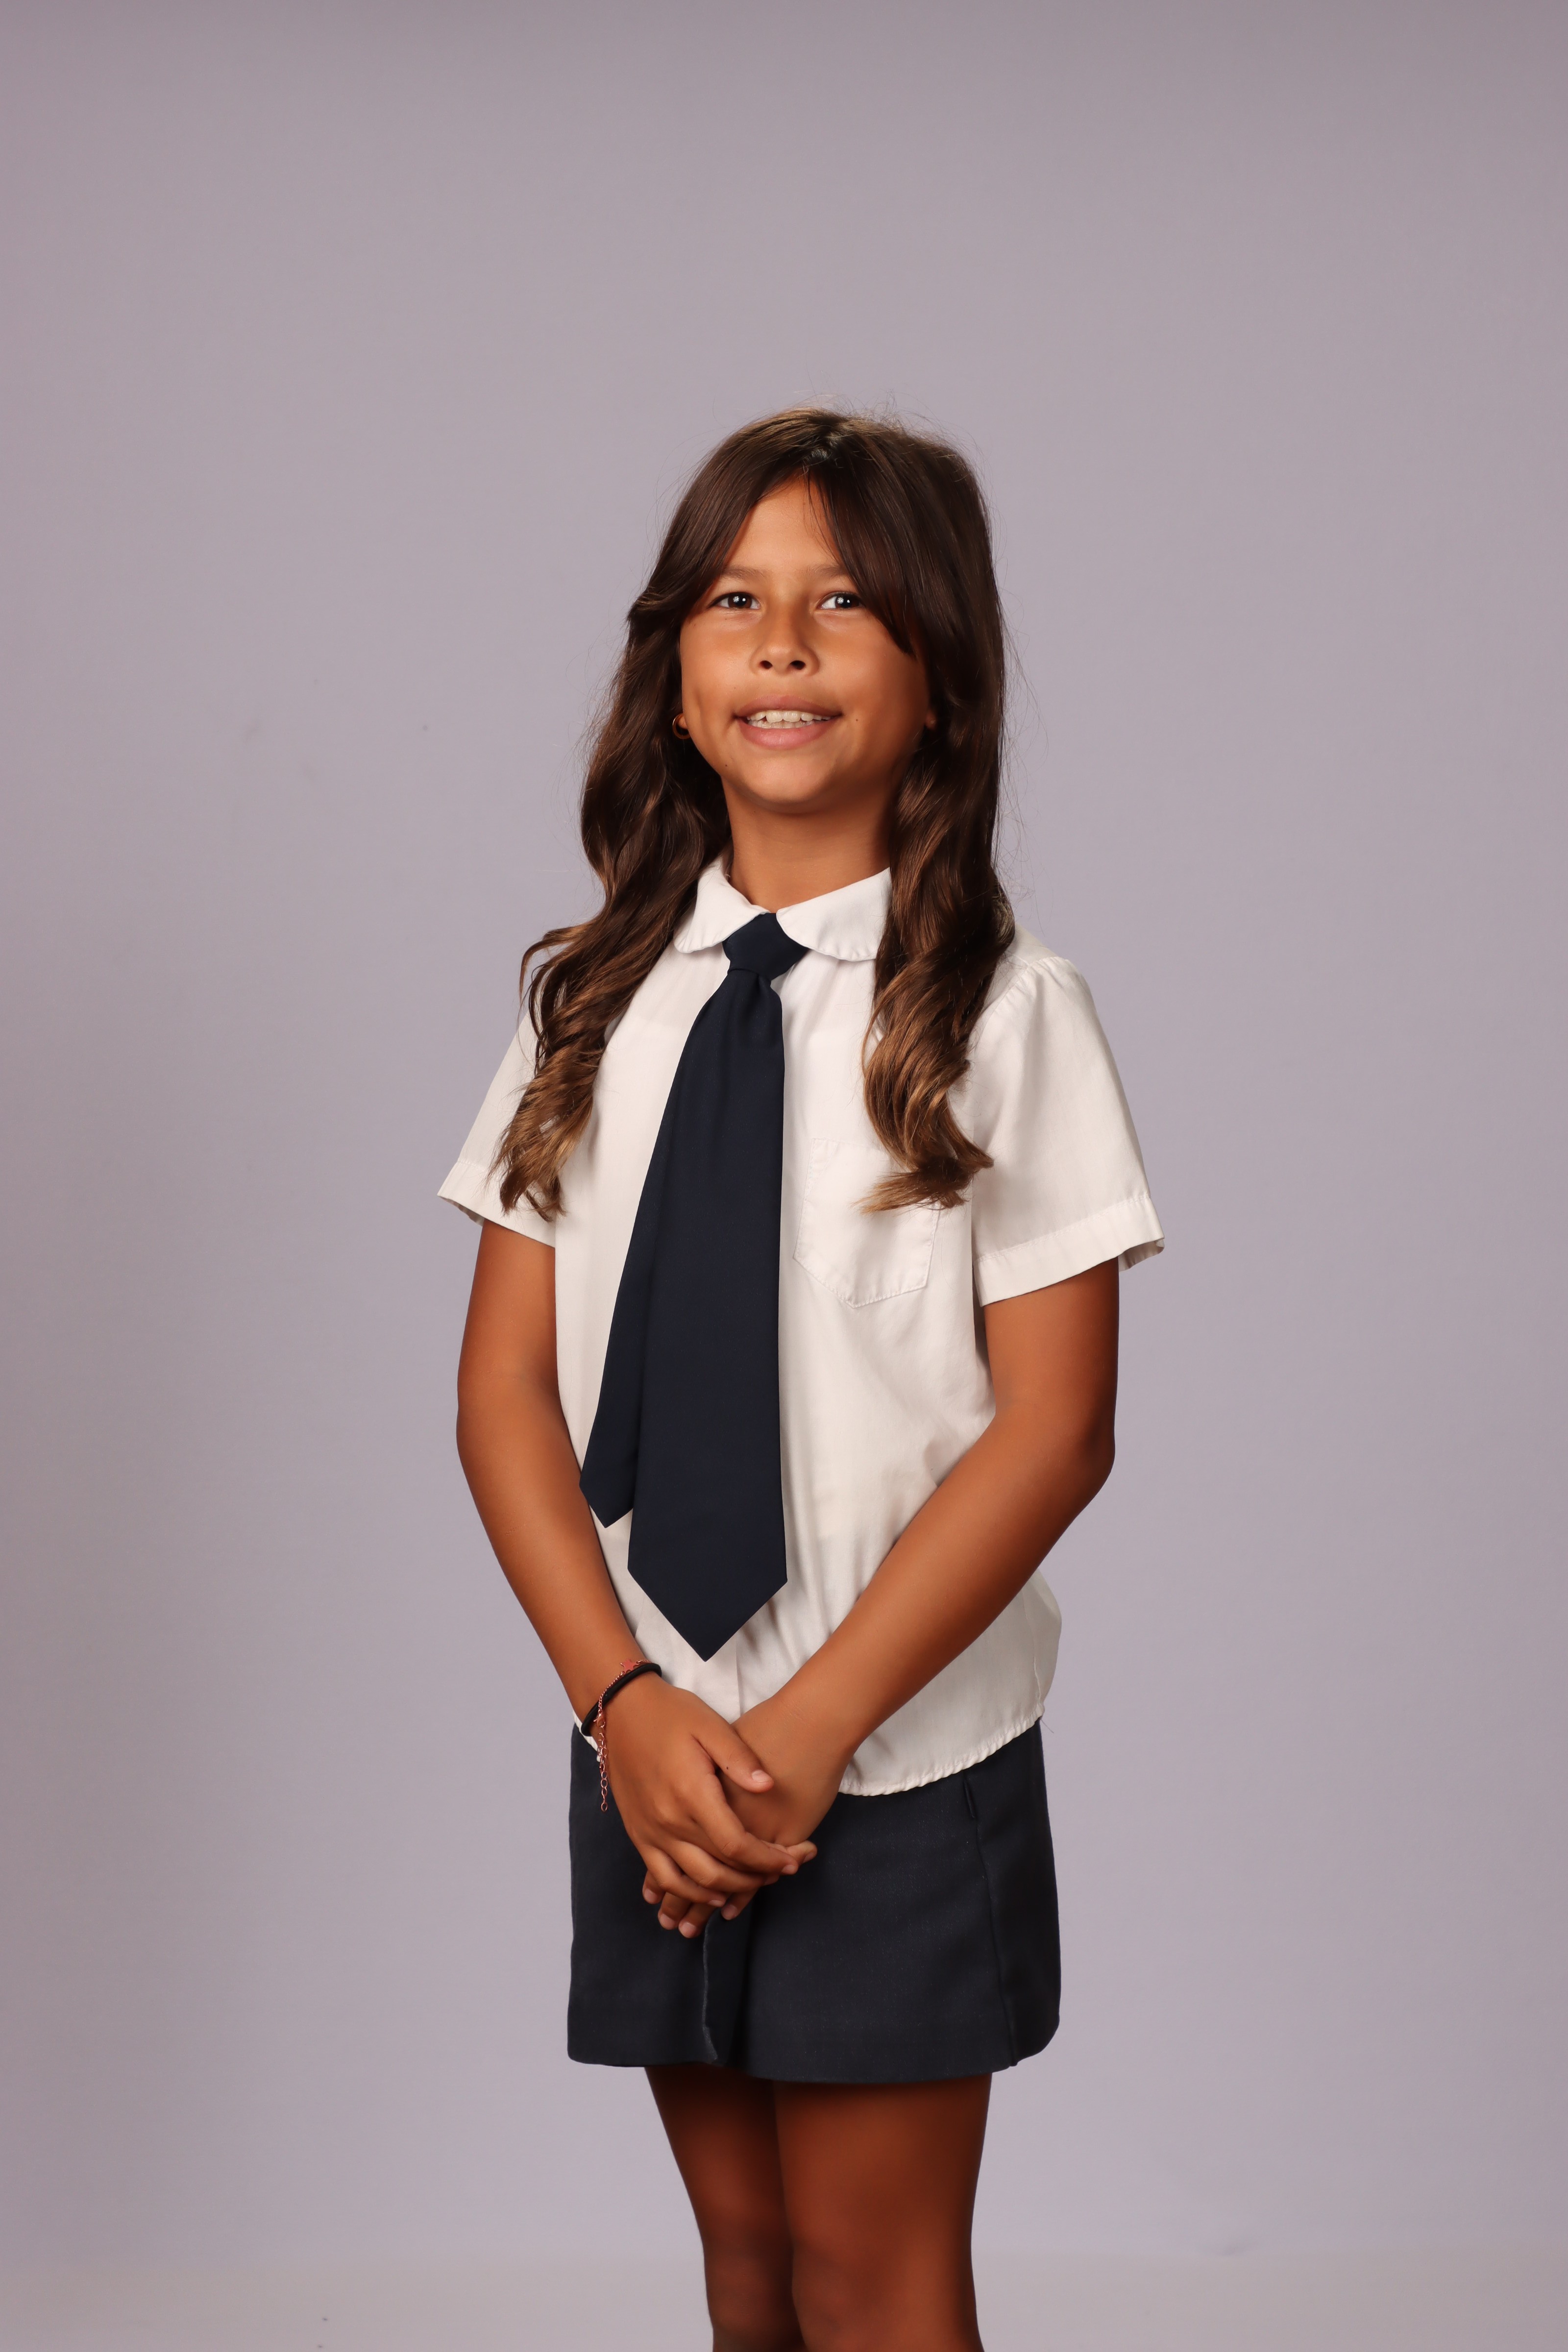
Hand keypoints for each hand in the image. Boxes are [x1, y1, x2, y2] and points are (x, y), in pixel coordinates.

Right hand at [604, 1675, 816, 1935]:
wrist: (620, 1711)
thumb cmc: (670, 1714)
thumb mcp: (710, 1725)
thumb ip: (740, 1758)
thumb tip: (769, 1786)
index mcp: (691, 1794)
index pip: (736, 1845)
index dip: (768, 1859)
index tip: (794, 1860)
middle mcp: (669, 1821)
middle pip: (718, 1870)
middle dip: (754, 1877)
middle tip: (781, 1872)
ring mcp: (650, 1832)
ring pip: (691, 1882)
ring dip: (724, 1892)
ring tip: (751, 1885)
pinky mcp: (638, 1834)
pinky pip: (662, 1877)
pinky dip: (686, 1892)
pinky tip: (707, 1895)